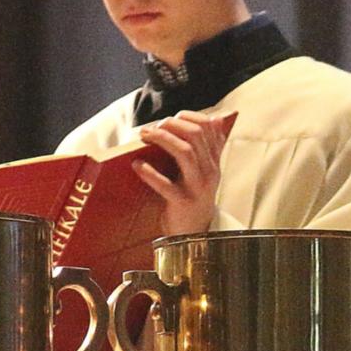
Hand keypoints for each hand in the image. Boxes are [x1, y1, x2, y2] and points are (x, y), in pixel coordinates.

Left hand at [135, 111, 234, 235]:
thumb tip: (213, 118)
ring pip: (185, 153)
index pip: (209, 127)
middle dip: (172, 125)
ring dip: (162, 139)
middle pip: (196, 135)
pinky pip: (165, 185)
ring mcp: (197, 187)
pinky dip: (149, 173)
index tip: (169, 119)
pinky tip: (136, 164)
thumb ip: (206, 148)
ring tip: (144, 136)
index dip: (189, 117)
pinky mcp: (182, 202)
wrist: (194, 234)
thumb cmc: (192, 197)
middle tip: (152, 127)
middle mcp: (210, 171)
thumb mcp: (203, 172)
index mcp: (214, 161)